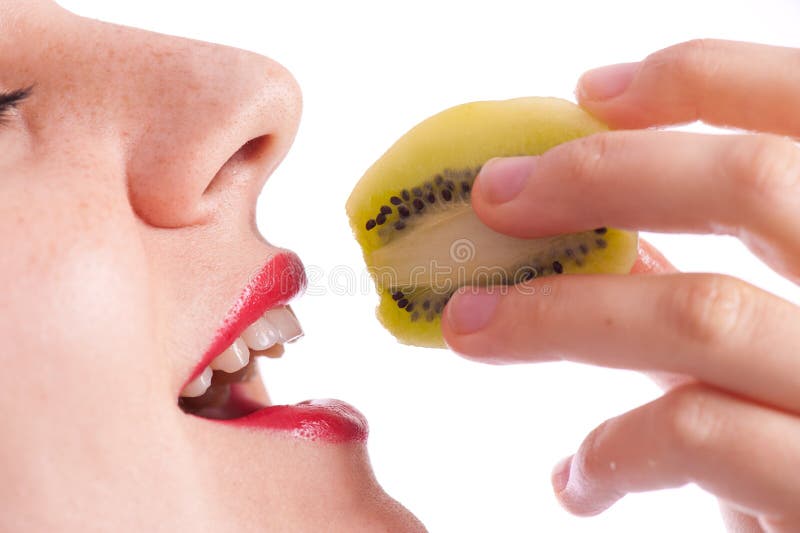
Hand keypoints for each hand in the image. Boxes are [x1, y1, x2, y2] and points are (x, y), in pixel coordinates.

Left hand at [442, 39, 799, 532]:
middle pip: (751, 183)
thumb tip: (598, 231)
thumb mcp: (770, 355)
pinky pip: (694, 433)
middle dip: (598, 175)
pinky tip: (578, 476)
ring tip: (472, 327)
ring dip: (554, 315)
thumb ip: (706, 292)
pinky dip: (609, 448)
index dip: (706, 77)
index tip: (593, 91)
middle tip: (495, 196)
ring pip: (699, 311)